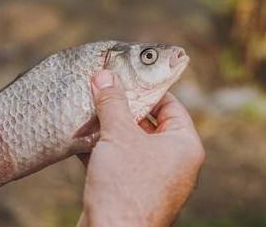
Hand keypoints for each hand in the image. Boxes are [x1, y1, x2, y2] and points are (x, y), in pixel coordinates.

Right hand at [78, 70, 204, 226]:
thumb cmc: (125, 187)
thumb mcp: (118, 135)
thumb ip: (112, 103)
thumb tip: (104, 76)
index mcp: (183, 146)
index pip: (170, 105)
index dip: (148, 89)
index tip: (128, 77)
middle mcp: (173, 162)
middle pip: (149, 122)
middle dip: (123, 107)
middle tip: (104, 89)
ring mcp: (153, 178)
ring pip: (131, 141)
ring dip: (109, 126)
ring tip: (90, 108)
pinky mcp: (132, 190)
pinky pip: (120, 160)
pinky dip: (103, 148)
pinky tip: (81, 137)